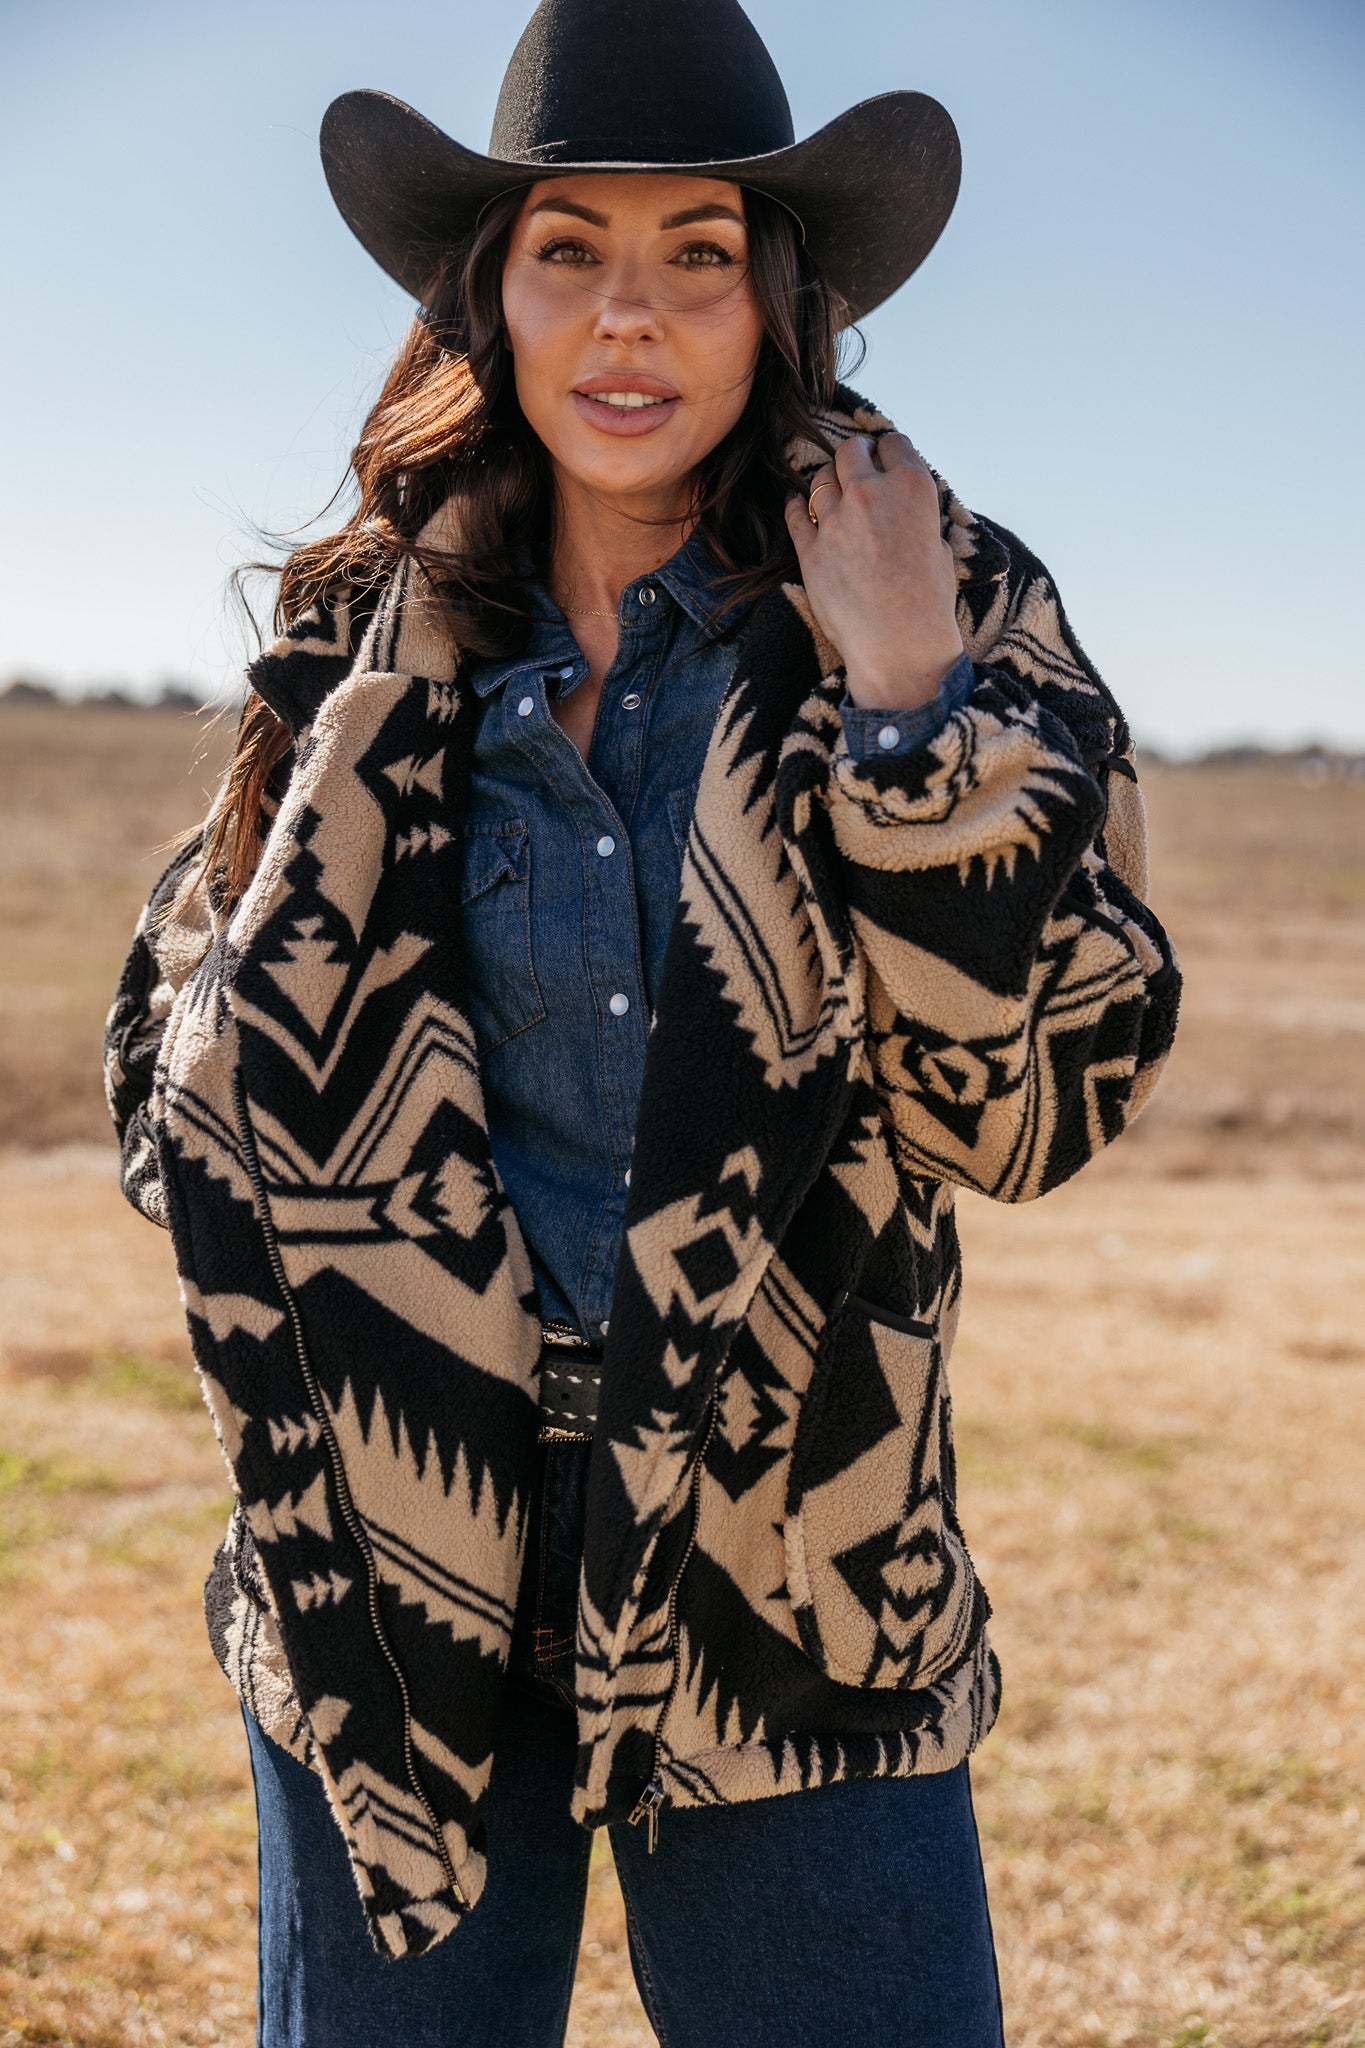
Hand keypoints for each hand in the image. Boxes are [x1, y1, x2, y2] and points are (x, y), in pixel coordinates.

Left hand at [784, 434, 964, 710]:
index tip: (884, 458)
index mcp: (911, 486)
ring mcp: (834, 519)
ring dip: (827, 483)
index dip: (888, 450)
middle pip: (850, 451)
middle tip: (855, 468)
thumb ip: (920, 519)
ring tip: (832, 495)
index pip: (894, 443)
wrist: (898, 643)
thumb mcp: (941, 548)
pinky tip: (800, 506)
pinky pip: (795, 513)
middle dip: (853, 456)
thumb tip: (909, 516)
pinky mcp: (809, 548)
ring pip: (819, 479)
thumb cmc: (928, 602)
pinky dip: (797, 506)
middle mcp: (869, 492)